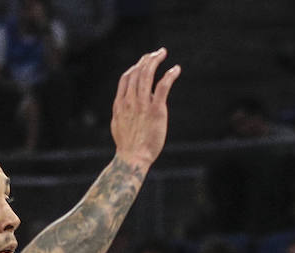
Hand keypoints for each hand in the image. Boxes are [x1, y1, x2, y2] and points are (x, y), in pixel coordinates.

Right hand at [110, 48, 180, 168]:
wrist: (132, 158)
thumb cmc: (127, 146)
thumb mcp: (118, 123)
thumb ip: (122, 110)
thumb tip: (126, 103)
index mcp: (120, 102)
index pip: (127, 77)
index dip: (135, 67)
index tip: (143, 63)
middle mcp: (130, 99)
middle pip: (137, 71)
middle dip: (147, 59)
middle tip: (156, 53)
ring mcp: (142, 104)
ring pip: (148, 74)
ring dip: (155, 60)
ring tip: (162, 53)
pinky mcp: (156, 109)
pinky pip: (163, 86)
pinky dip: (170, 75)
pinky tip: (176, 69)